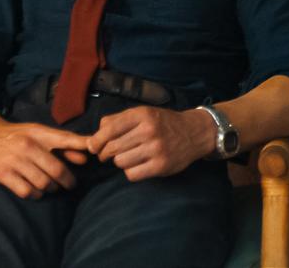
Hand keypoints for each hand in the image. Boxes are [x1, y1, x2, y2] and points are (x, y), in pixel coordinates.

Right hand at [0, 121, 89, 198]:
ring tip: (52, 186)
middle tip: (70, 184)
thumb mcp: (41, 134)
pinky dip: (36, 194)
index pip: (65, 139)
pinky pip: (26, 191)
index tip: (94, 153)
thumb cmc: (20, 136)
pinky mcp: (2, 174)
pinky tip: (37, 191)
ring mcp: (13, 161)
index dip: (81, 146)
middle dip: (67, 180)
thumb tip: (85, 158)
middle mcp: (27, 146)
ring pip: (42, 183)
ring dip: (51, 188)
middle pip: (55, 169)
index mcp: (39, 134)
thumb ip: (64, 145)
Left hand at [86, 106, 213, 180]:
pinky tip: (138, 165)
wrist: (194, 133)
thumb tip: (94, 137)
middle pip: (112, 148)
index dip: (96, 141)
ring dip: (120, 162)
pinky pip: (132, 175)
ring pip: (120, 162)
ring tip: (128, 157)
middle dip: (105, 154)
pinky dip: (131, 172)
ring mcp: (156, 149)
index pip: (109, 129)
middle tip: (106, 155)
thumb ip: (118, 120)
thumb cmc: (164, 123)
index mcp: (142, 115)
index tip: (93, 147)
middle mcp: (149, 130)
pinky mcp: (161, 166)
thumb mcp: (143, 113)